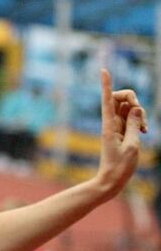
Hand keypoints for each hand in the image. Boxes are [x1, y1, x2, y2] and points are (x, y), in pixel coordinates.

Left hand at [96, 68, 145, 198]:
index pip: (107, 100)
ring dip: (139, 111)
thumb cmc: (120, 166)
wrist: (111, 180)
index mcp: (109, 125)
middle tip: (140, 112)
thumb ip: (135, 125)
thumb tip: (137, 107)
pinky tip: (146, 131)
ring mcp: (117, 125)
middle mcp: (111, 122)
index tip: (103, 70)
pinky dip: (141, 120)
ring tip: (145, 129)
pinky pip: (132, 117)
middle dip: (133, 98)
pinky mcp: (122, 130)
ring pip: (129, 107)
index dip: (107, 85)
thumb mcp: (132, 145)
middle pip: (121, 98)